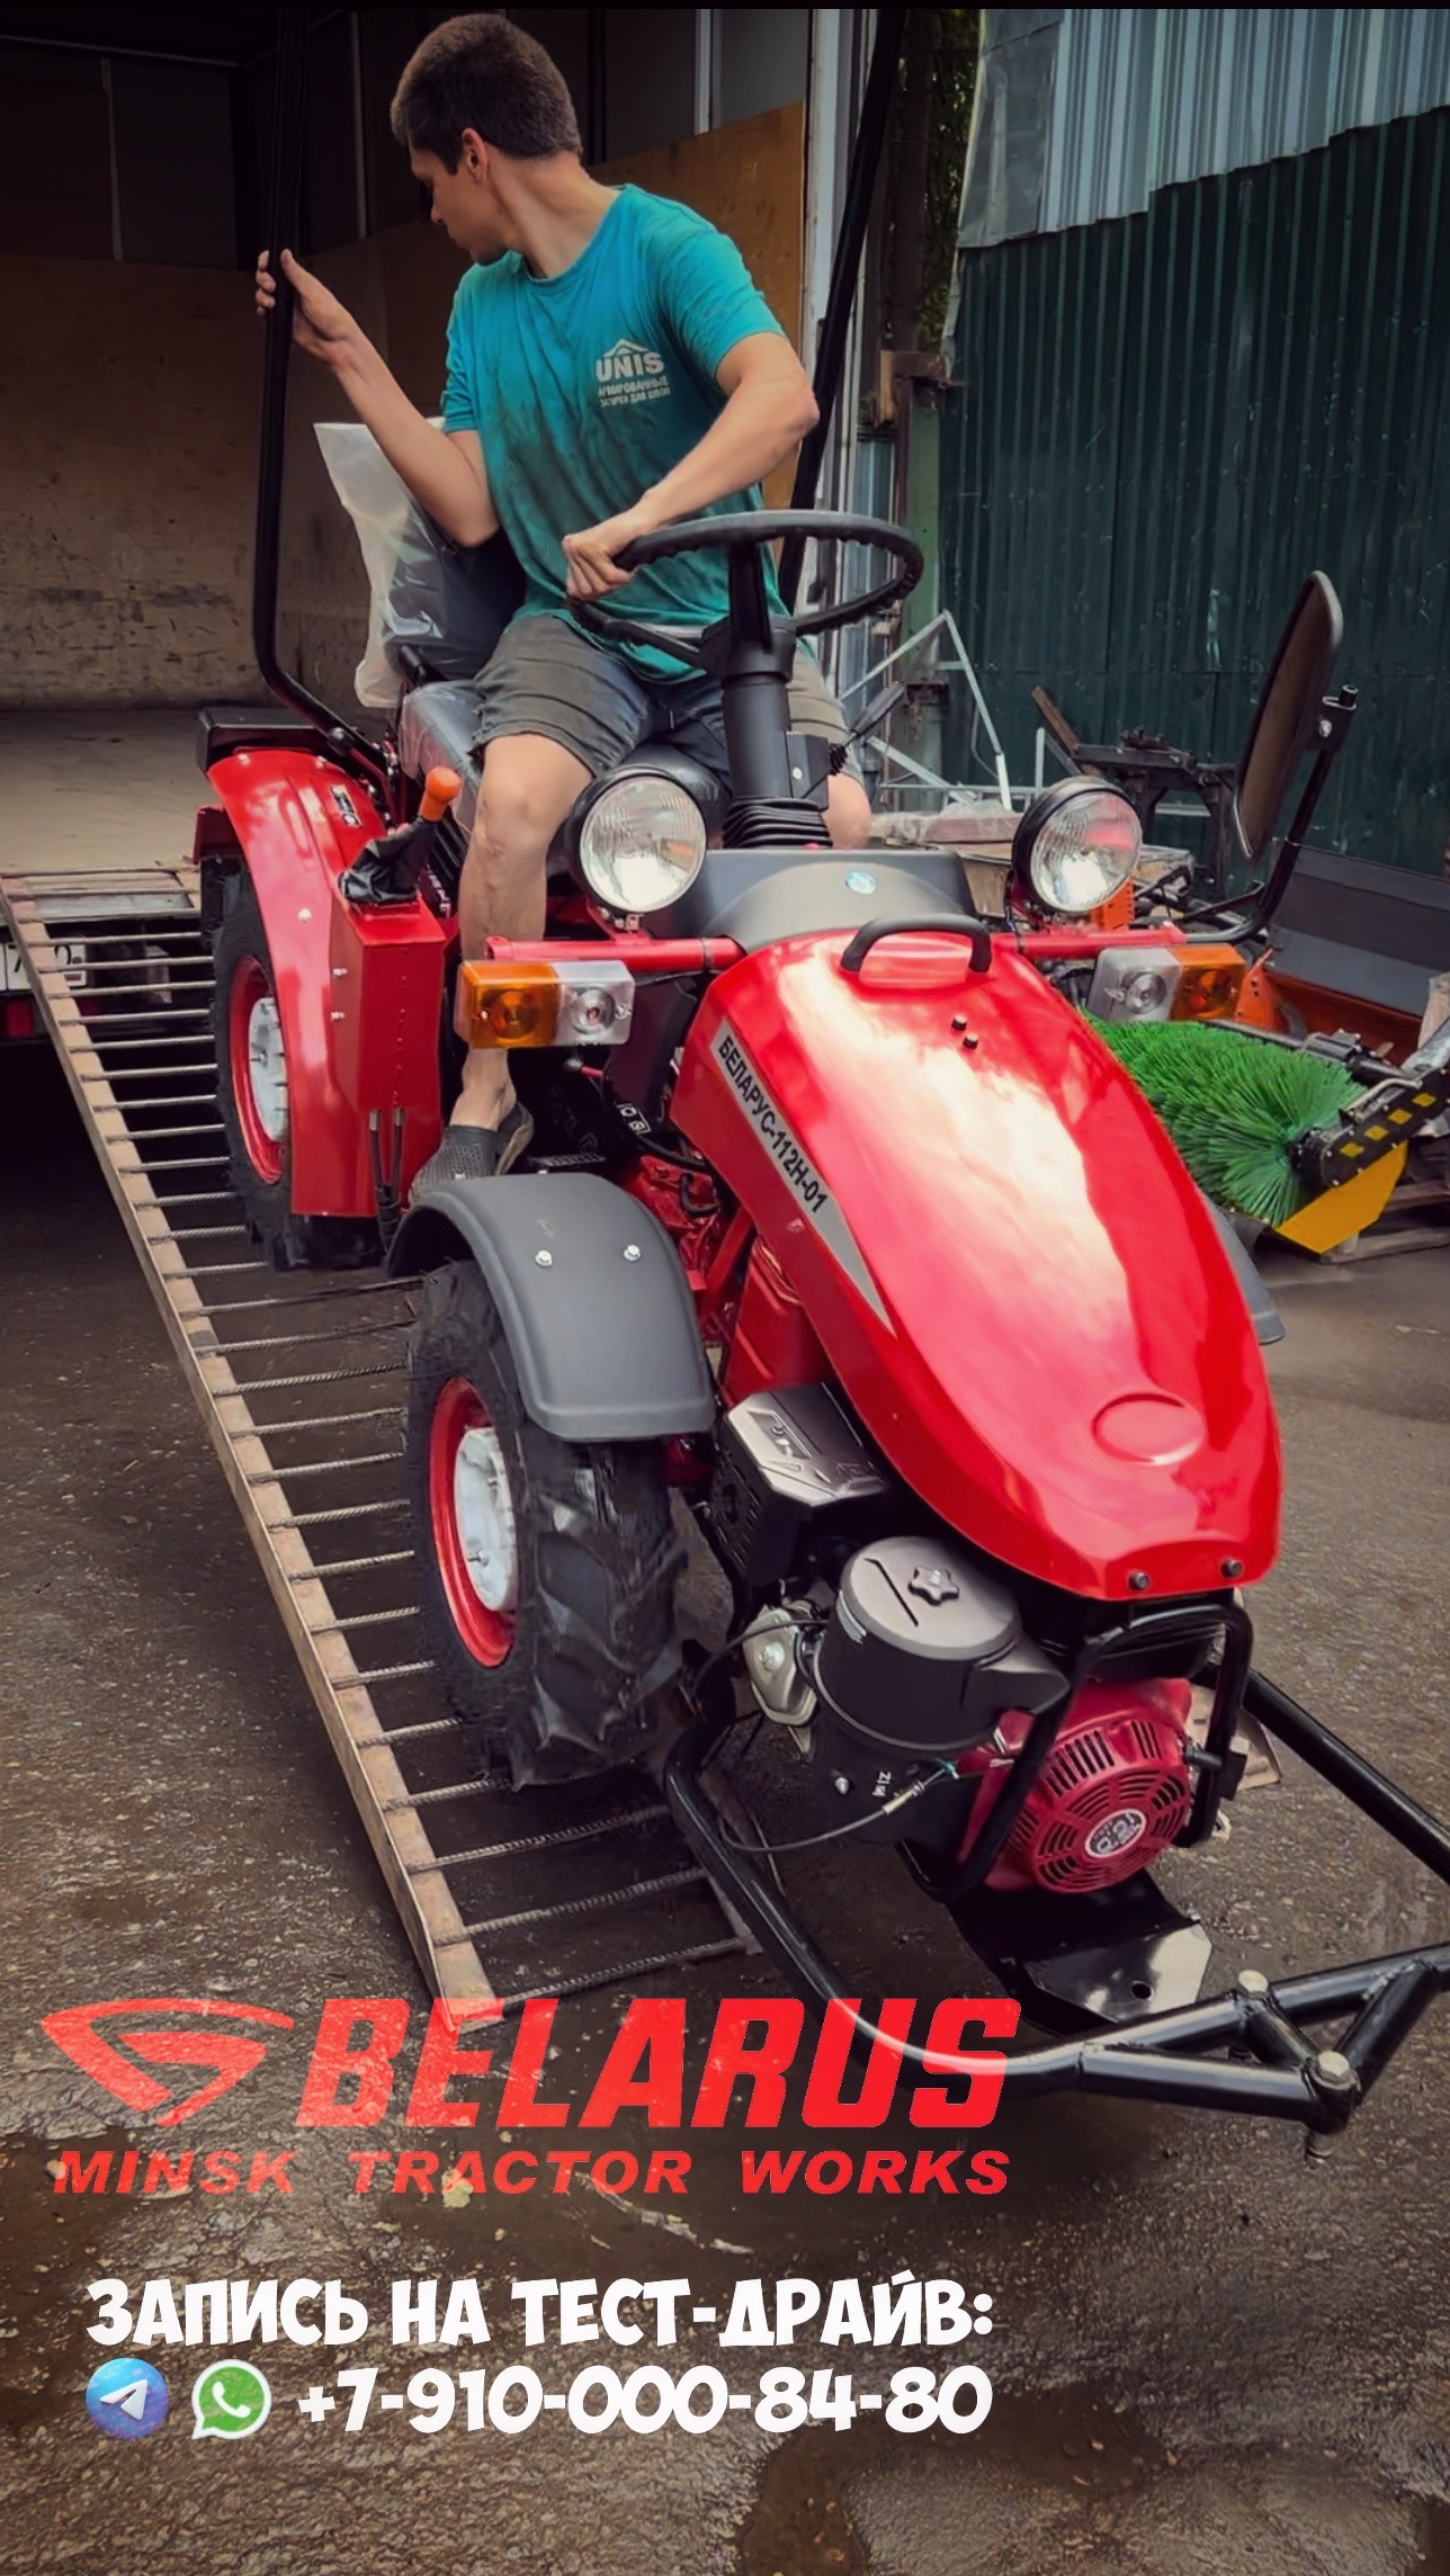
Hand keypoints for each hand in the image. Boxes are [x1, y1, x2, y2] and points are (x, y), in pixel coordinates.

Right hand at [254, 248, 361, 371]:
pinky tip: (267, 311)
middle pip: (267, 277)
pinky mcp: (282, 320)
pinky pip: (265, 313)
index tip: (265, 266)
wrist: (336, 344)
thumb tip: (285, 253)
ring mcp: (286, 306)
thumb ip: (296, 273)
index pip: (278, 263)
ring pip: (264, 294)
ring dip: (262, 296)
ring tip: (271, 302)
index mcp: (299, 280)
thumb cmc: (333, 318)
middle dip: (263, 279)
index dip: (268, 262)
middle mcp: (291, 291)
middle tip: (271, 287)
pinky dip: (262, 311)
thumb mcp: (312, 291)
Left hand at [562, 503, 657, 600]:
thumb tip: (575, 597)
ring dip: (617, 582)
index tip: (607, 576)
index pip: (574, 591)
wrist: (641, 521)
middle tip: (618, 572)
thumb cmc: (623, 545)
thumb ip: (584, 579)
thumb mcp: (598, 565)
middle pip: (586, 591)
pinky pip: (610, 577)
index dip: (596, 591)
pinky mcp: (593, 548)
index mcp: (569, 550)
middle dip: (607, 587)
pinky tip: (628, 566)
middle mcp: (570, 548)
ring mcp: (579, 547)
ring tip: (623, 568)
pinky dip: (624, 576)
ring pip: (599, 586)